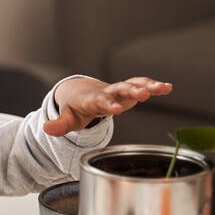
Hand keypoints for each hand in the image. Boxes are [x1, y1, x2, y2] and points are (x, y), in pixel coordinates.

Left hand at [44, 76, 172, 136]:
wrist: (80, 93)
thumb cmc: (75, 108)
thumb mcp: (67, 118)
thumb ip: (59, 125)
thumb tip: (46, 129)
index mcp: (91, 99)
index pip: (99, 101)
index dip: (107, 104)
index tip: (116, 109)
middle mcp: (107, 92)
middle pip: (119, 90)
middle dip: (131, 91)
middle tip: (143, 95)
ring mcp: (118, 90)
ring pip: (133, 84)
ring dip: (147, 85)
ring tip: (163, 88)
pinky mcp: (127, 90)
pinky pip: (141, 84)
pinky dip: (153, 84)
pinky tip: (168, 87)